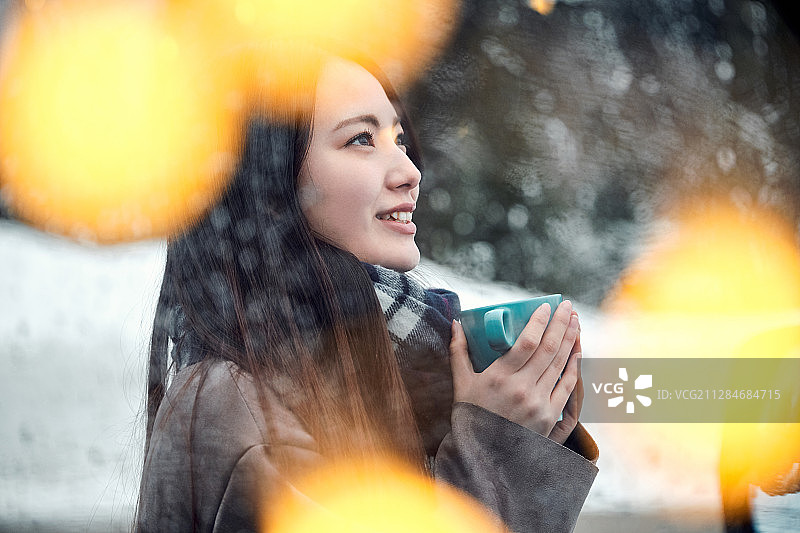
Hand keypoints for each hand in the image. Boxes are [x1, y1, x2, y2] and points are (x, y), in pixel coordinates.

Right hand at [450, 301, 581, 443]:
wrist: (485, 455)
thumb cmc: (471, 416)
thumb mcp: (461, 383)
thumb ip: (458, 351)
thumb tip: (455, 322)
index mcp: (499, 378)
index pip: (526, 342)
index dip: (539, 322)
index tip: (546, 306)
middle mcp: (521, 389)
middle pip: (548, 349)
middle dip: (561, 324)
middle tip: (568, 306)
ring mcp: (537, 403)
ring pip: (560, 364)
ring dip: (570, 340)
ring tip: (576, 322)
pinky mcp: (549, 416)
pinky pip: (566, 386)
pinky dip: (573, 366)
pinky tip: (577, 350)